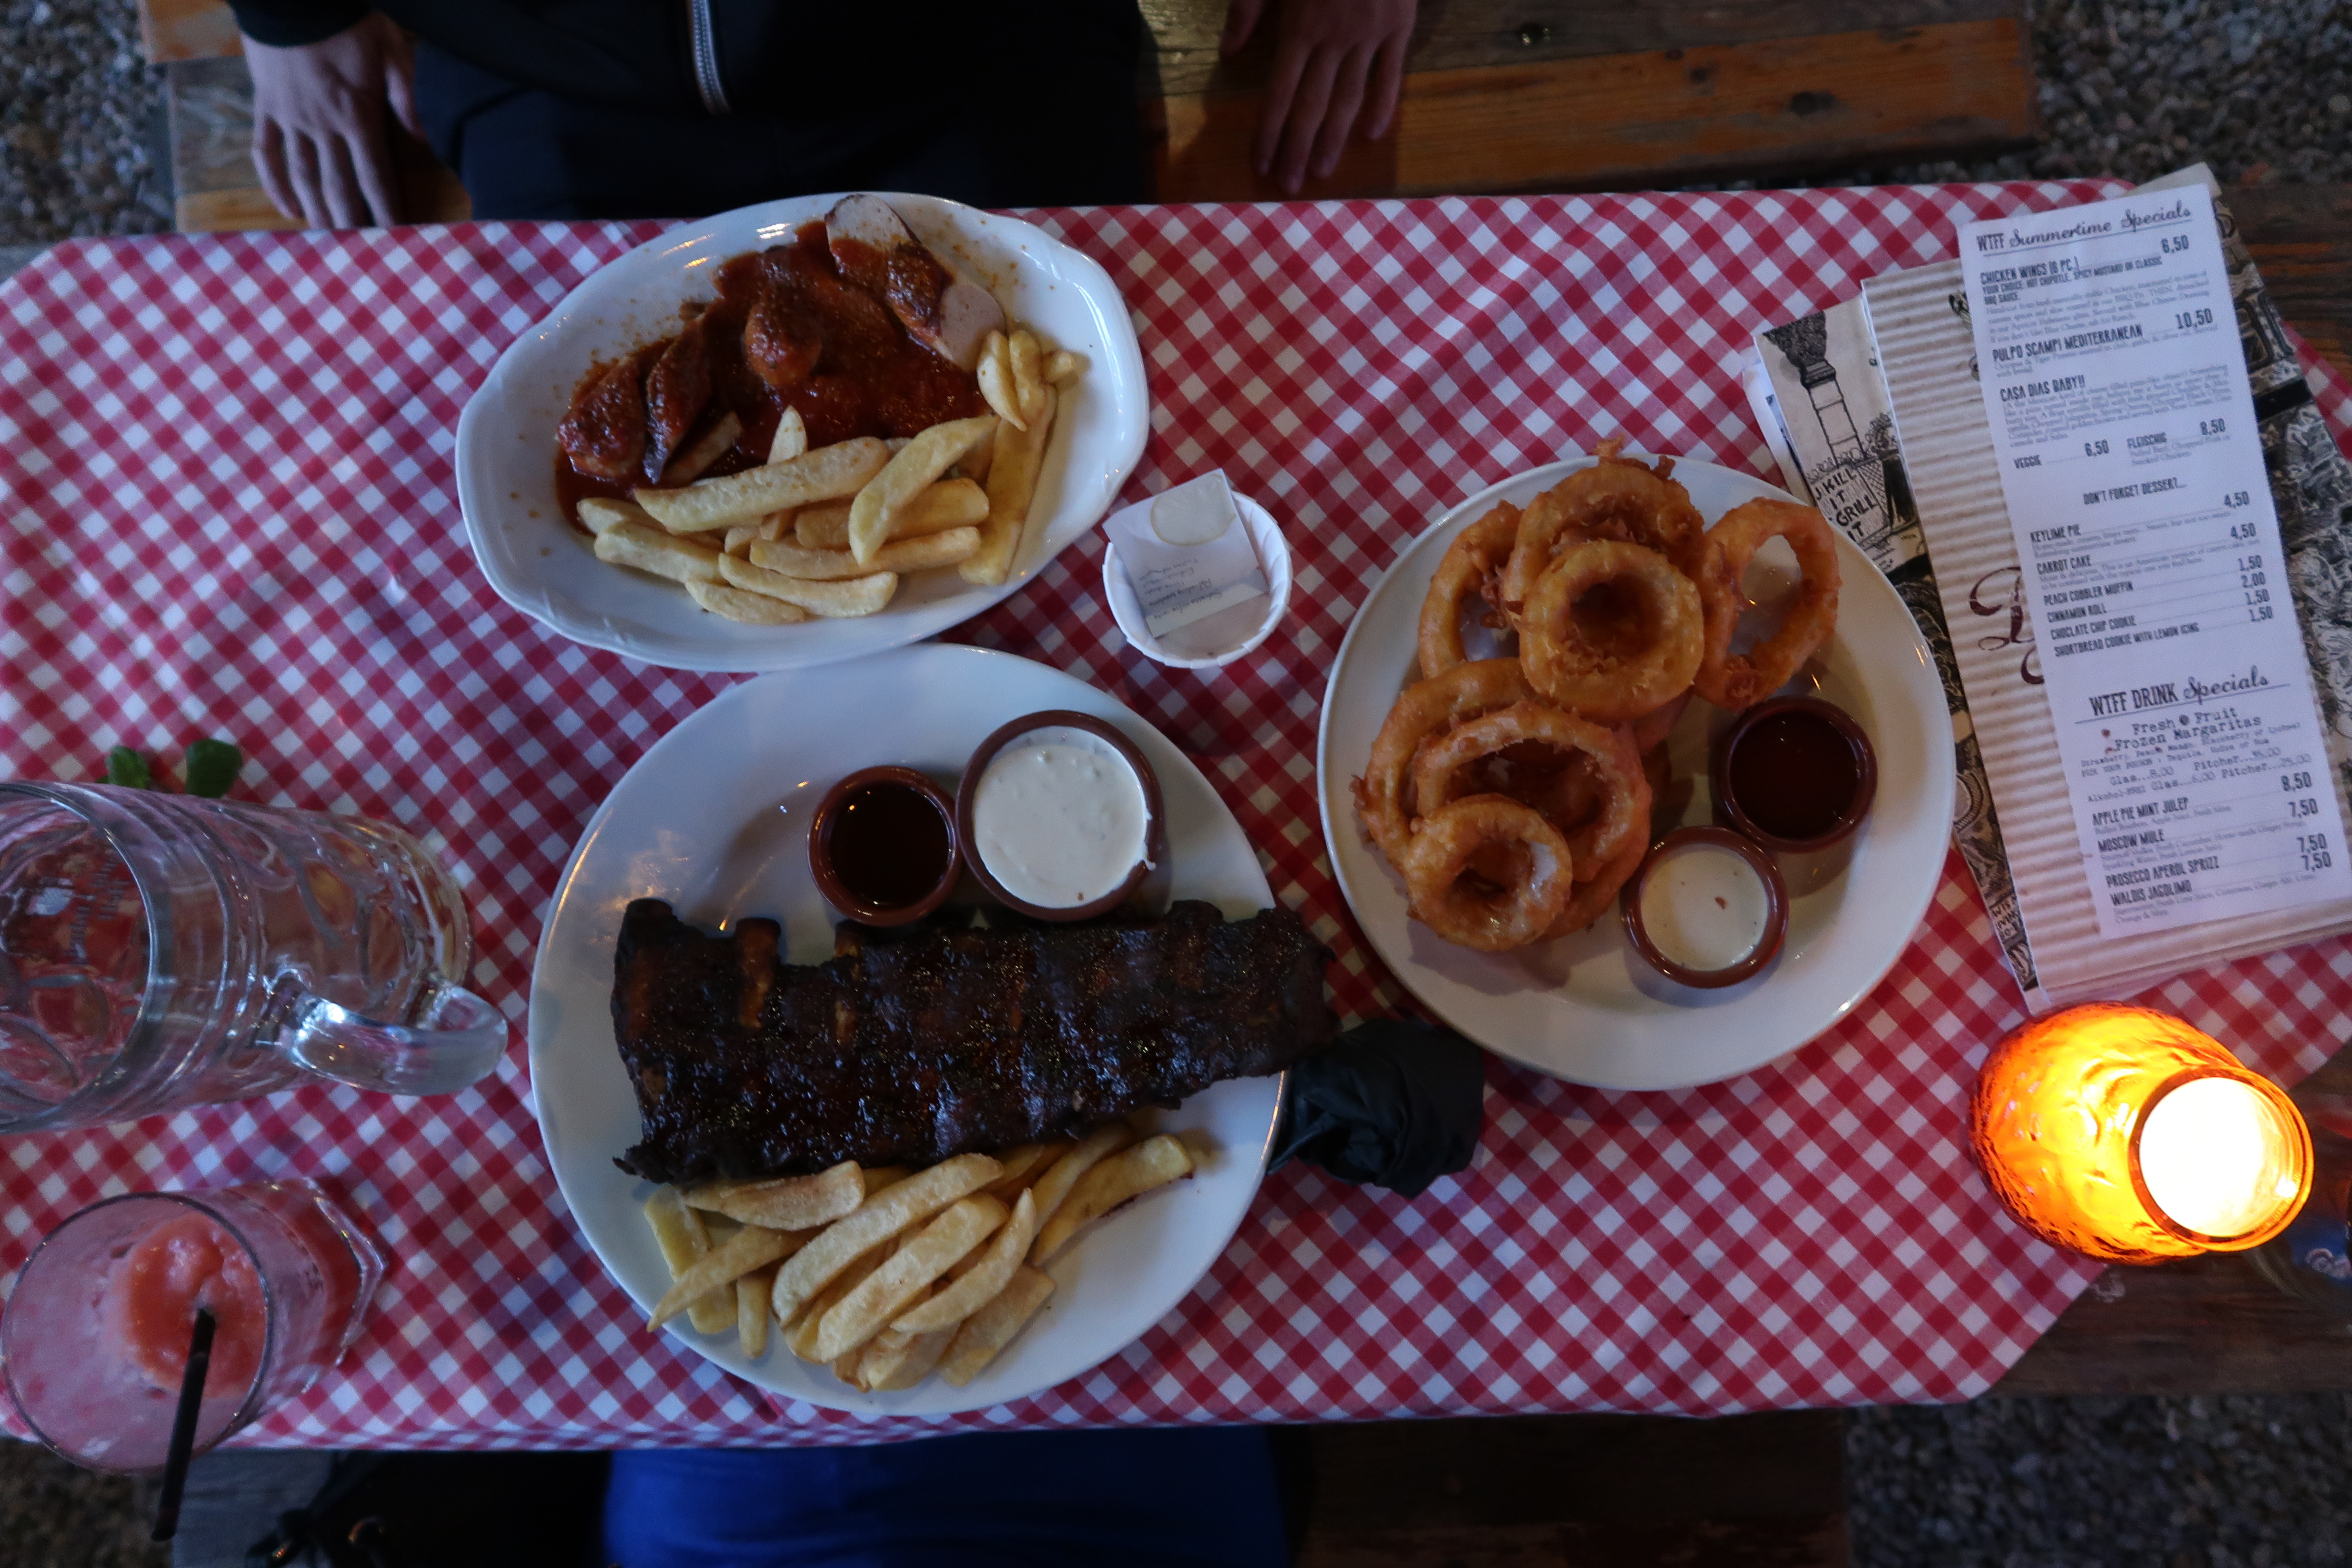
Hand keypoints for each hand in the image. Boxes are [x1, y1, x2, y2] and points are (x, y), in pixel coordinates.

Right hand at [245, 13, 420, 227]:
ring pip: (303, 177)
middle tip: (361, 260)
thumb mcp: (391, 53)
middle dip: (351, 225)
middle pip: (337, 187)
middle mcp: (321, 126)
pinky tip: (290, 211)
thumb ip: (407, 99)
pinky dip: (276, 185)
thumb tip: (424, 142)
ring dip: (317, 213)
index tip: (396, 242)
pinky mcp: (265, 107)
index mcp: (356, 116)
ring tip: (330, 246)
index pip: (374, 177)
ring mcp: (289, 119)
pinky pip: (266, 153)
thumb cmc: (347, 22)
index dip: (386, 212)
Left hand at [1221, 0, 1413, 193]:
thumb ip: (1248, 9)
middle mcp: (1333, 40)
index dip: (1268, 133)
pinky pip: (1391, 74)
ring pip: (1349, 98)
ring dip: (1334, 138)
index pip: (1278, 93)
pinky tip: (1371, 135)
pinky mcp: (1399, 27)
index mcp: (1299, 27)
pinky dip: (1384, 105)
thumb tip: (1228, 54)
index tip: (1260, 164)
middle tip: (1289, 186)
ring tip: (1321, 172)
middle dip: (1297, 148)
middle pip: (1311, 105)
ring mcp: (1369, 36)